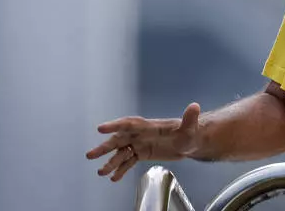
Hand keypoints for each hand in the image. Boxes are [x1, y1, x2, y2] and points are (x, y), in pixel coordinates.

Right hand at [86, 102, 201, 181]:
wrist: (192, 141)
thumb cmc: (191, 132)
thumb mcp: (191, 127)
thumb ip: (190, 118)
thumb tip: (194, 106)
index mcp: (150, 126)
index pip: (130, 124)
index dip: (115, 125)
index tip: (101, 128)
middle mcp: (142, 134)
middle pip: (120, 139)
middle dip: (105, 147)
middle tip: (90, 155)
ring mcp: (141, 144)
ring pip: (122, 152)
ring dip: (111, 161)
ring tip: (101, 172)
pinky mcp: (143, 153)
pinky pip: (129, 162)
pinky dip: (121, 169)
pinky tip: (113, 178)